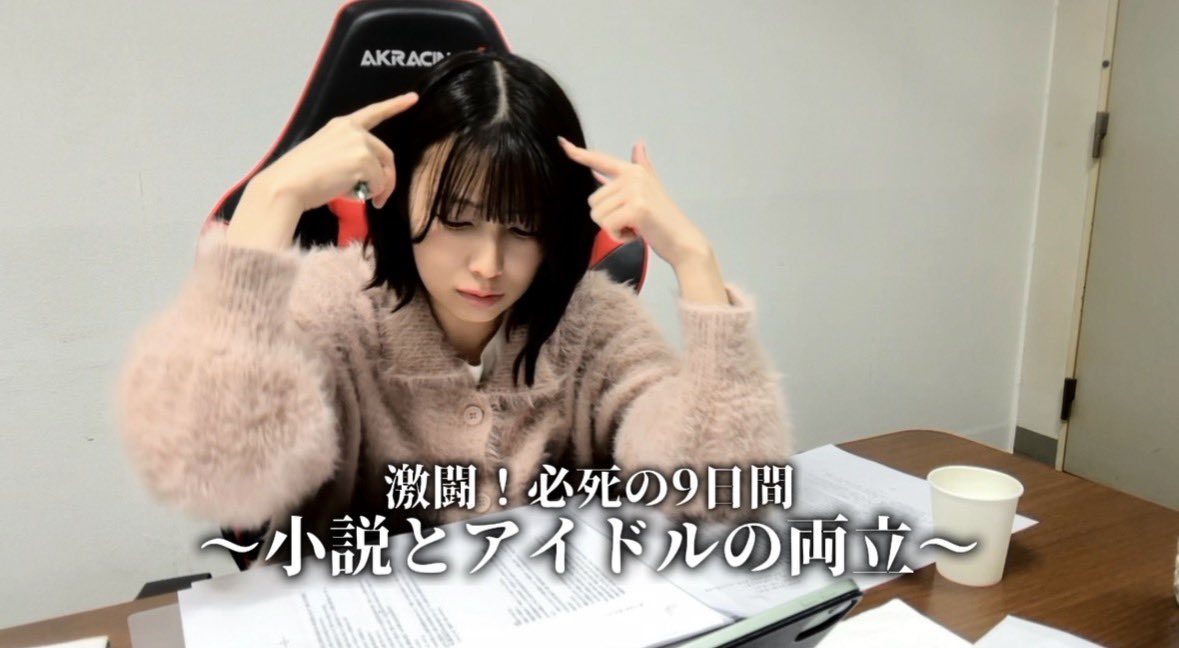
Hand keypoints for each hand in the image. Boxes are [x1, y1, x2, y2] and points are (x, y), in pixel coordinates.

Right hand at [254, 92, 417, 211]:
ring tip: (361, 198)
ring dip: (379, 189)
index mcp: (341, 126)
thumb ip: (350, 157)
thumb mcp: (327, 156)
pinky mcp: (363, 159)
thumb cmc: (302, 178)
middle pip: (386, 155)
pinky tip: (352, 195)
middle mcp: (352, 129)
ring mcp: (359, 142)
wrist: (286, 186)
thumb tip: (373, 179)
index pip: (373, 112)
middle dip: (387, 179)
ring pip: (384, 171)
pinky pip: (379, 183)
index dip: (395, 105)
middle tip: (378, 199)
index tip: (412, 98)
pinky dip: (372, 194)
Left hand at [558, 137, 712, 268]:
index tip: (561, 142)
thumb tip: (639, 144)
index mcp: (633, 170)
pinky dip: (619, 236)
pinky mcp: (636, 208)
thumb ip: (642, 167)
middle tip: (632, 221)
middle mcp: (633, 176)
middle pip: (593, 201)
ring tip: (635, 227)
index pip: (600, 160)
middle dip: (608, 218)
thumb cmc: (663, 219)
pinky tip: (636, 234)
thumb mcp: (651, 188)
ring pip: (598, 215)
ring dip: (613, 229)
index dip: (578, 153)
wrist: (683, 241)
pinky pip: (608, 226)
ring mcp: (635, 191)